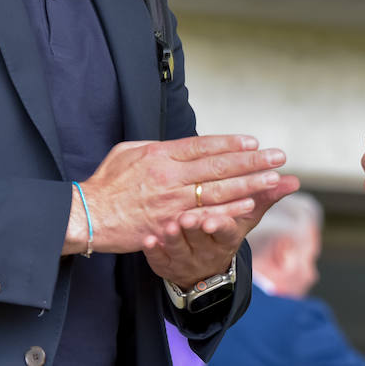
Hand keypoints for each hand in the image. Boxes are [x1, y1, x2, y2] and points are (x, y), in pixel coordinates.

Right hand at [67, 135, 288, 256]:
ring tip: (273, 178)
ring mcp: (171, 201)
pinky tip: (250, 204)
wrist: (87, 216)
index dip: (230, 143)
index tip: (253, 141)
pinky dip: (229, 209)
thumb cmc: (106, 183)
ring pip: (217, 189)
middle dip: (251, 160)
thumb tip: (179, 144)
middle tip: (277, 156)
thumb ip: (158, 148)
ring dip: (249, 183)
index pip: (202, 145)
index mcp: (160, 154)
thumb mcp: (128, 152)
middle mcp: (169, 175)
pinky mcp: (169, 224)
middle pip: (218, 165)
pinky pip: (205, 215)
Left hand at [143, 174, 298, 286]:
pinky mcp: (163, 261)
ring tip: (173, 225)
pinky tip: (150, 240)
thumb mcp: (244, 219)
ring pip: (179, 246)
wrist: (197, 266)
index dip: (224, 221)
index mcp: (226, 235)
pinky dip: (154, 248)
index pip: (228, 228)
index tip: (216, 217)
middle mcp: (205, 247)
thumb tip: (293, 181)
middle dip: (199, 226)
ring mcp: (182, 255)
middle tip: (192, 218)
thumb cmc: (222, 230)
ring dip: (176, 236)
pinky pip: (157, 257)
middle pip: (202, 236)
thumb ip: (264, 198)